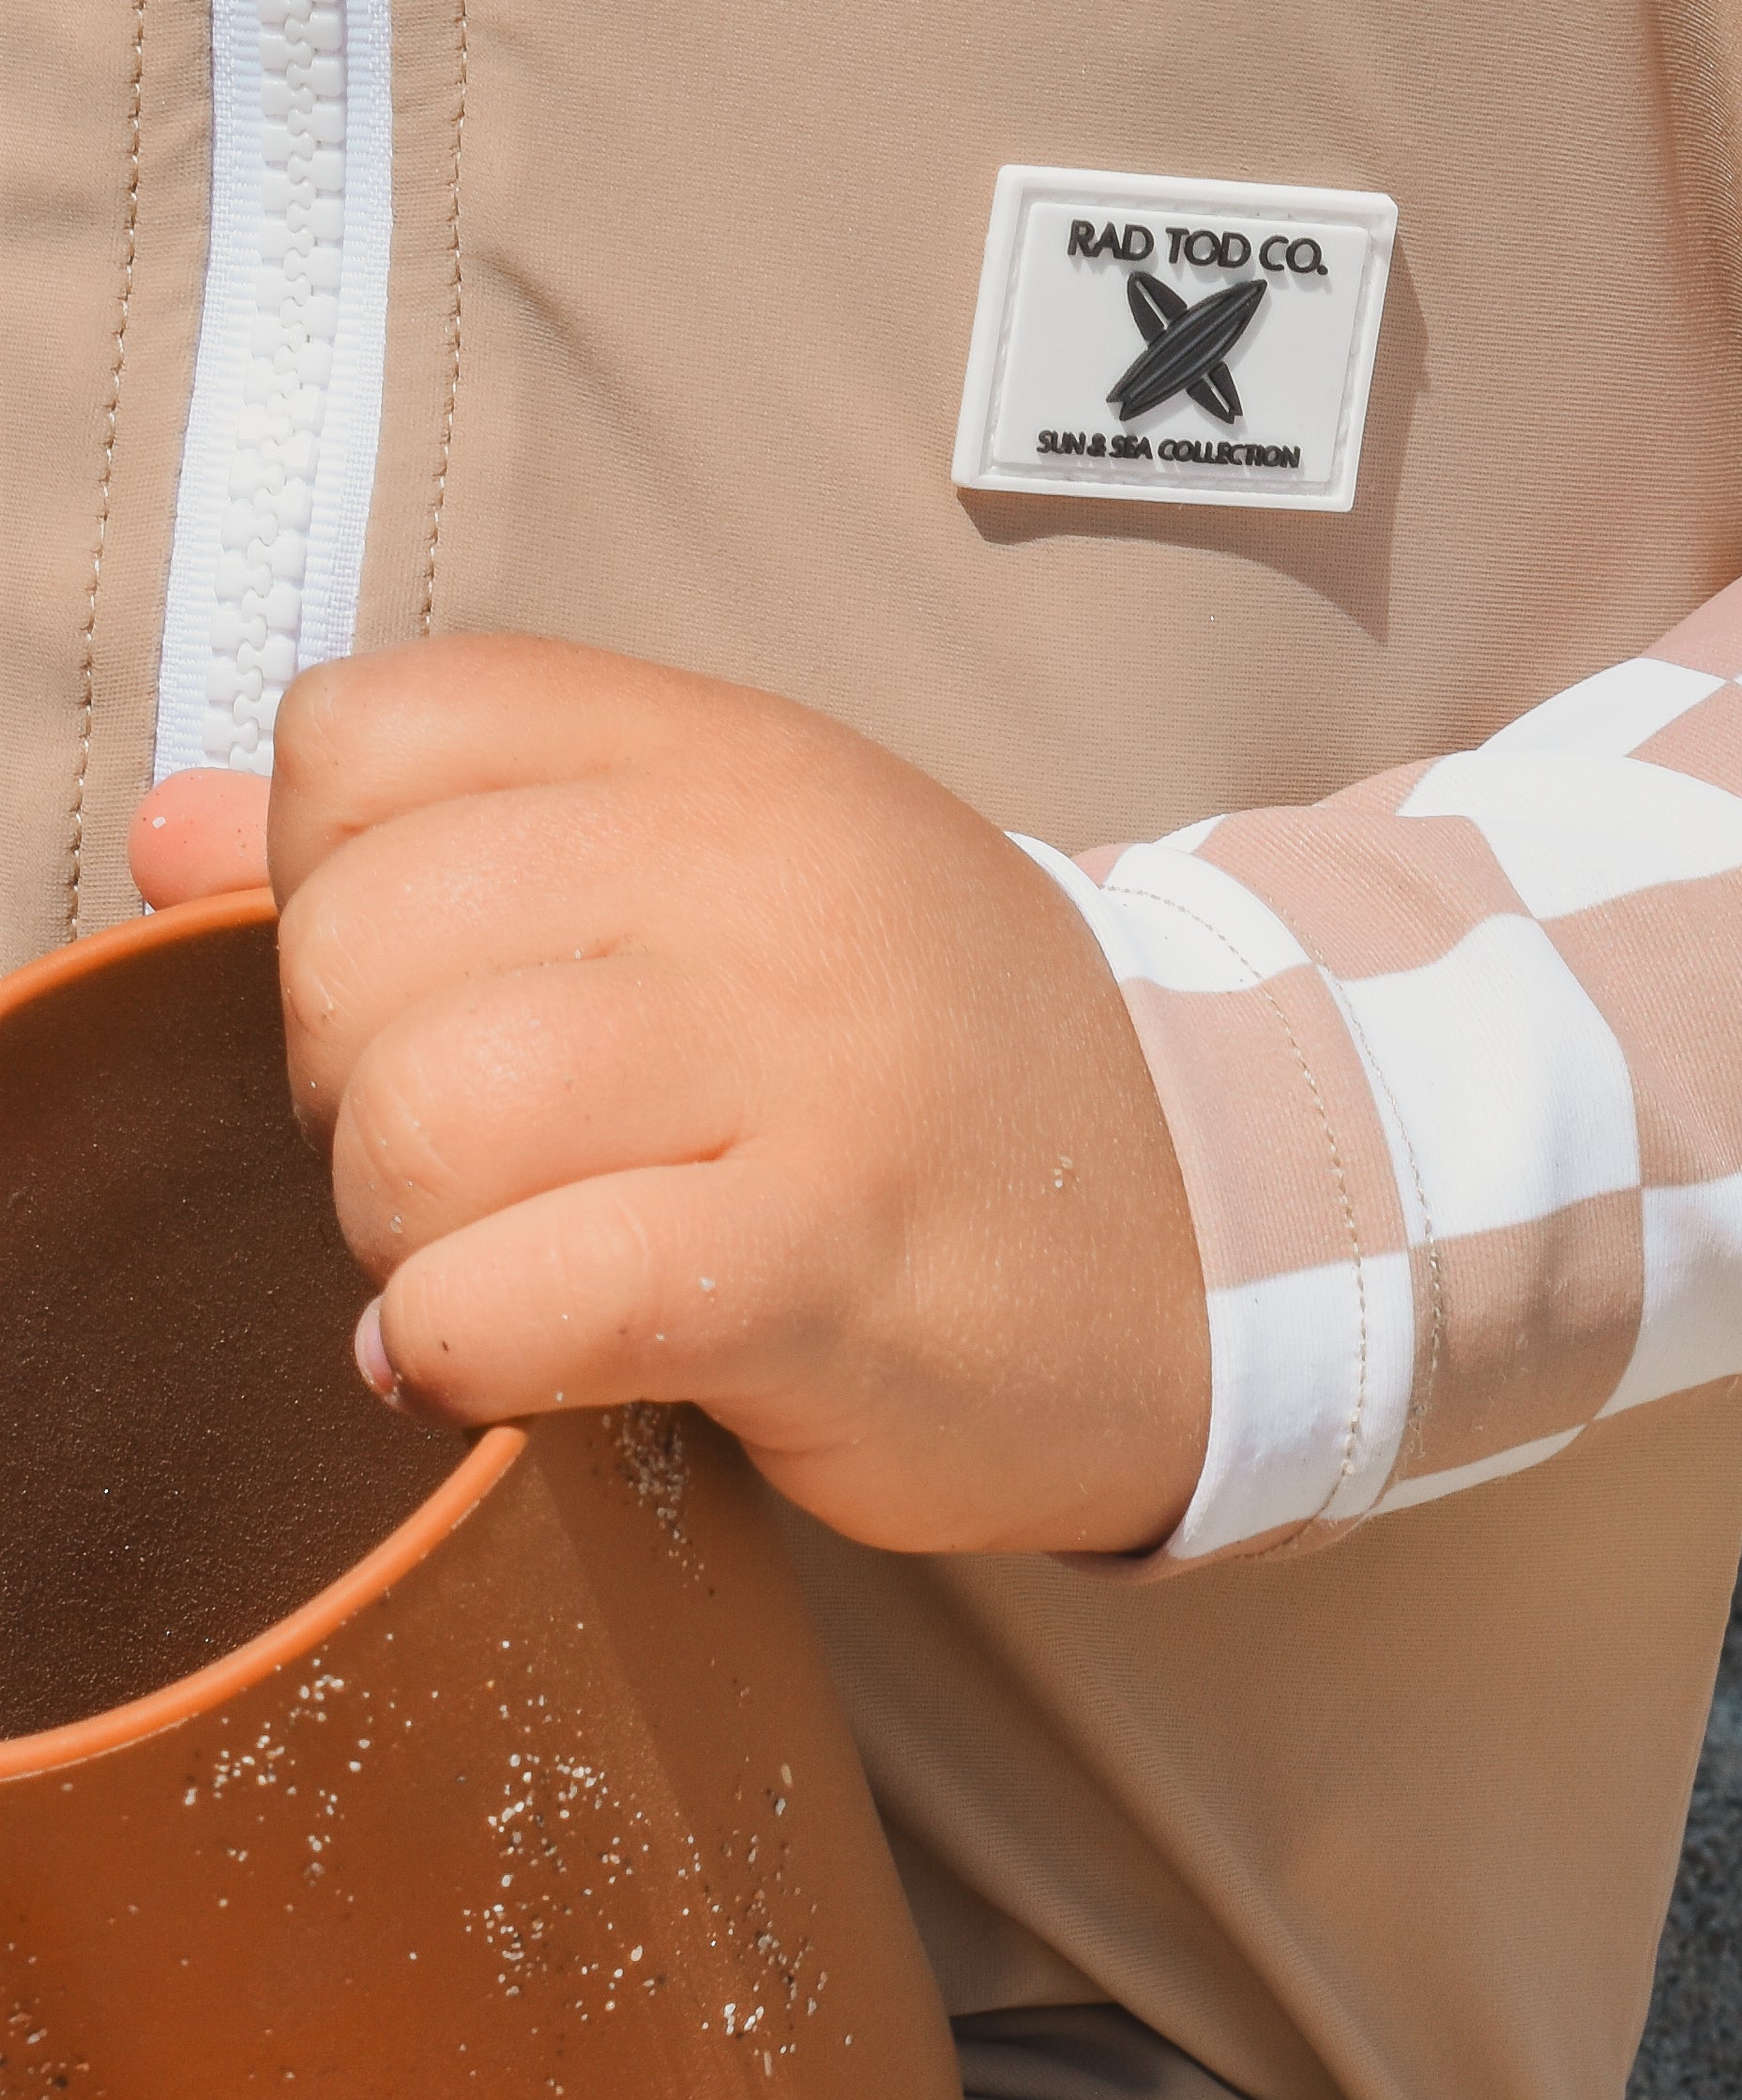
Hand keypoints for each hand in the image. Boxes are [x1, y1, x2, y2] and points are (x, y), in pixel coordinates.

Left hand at [132, 643, 1205, 1556]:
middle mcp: (762, 875)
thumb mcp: (718, 880)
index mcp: (722, 756)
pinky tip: (508, 1363)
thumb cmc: (927, 1059)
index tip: (446, 988)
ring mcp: (805, 1066)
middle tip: (486, 1165)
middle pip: (353, 948)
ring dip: (407, 1235)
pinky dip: (463, 1350)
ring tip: (514, 1262)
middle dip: (354, 1091)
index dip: (334, 885)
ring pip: (418, 1124)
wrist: (1217, 1213)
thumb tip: (167, 831)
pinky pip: (521, 1299)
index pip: (368, 736)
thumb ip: (444, 835)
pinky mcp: (824, 1262)